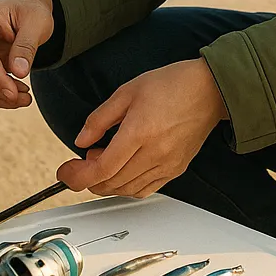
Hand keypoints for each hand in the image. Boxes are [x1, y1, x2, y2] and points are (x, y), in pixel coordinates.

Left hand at [57, 59, 228, 197]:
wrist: (209, 90)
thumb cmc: (172, 85)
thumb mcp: (127, 92)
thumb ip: (100, 118)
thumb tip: (81, 140)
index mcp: (139, 133)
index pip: (102, 169)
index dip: (78, 175)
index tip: (66, 171)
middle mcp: (154, 154)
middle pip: (112, 183)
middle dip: (88, 178)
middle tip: (81, 162)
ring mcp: (167, 165)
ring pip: (127, 190)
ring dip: (107, 183)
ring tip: (102, 159)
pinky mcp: (176, 170)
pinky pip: (145, 189)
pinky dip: (127, 187)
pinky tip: (121, 171)